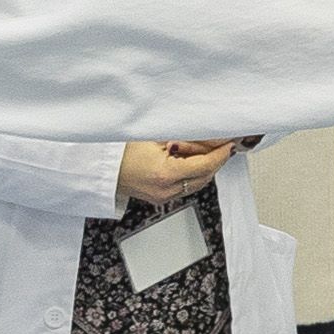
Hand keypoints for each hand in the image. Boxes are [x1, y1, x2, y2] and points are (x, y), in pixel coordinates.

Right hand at [116, 139, 233, 210]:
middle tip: (220, 142)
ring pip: (198, 182)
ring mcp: (164, 197)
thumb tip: (209, 135)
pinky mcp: (162, 198)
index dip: (220, 154)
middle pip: (204, 176)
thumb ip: (185, 137)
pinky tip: (188, 160)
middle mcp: (166, 190)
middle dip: (215, 158)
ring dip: (205, 166)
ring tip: (200, 149)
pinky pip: (187, 186)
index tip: (229, 144)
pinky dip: (193, 173)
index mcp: (165, 174)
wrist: (104, 167)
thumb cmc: (122, 151)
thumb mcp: (155, 137)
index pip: (205, 165)